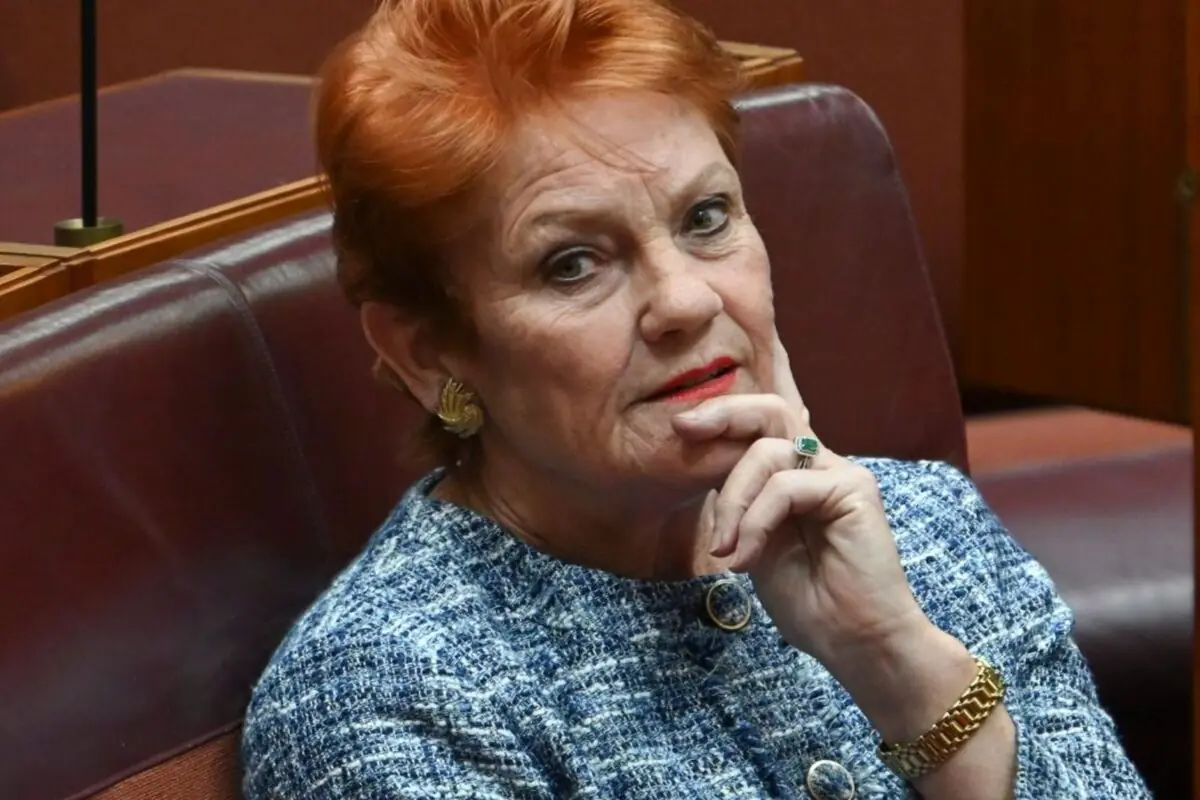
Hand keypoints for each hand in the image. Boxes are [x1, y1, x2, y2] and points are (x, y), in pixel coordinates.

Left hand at [671, 332, 928, 664]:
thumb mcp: (754, 545)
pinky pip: (786, 486)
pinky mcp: (853, 489)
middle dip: (722, 413)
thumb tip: (700, 468)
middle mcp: (819, 465)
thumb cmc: (809, 603)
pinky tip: (745, 558)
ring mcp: (839, 473)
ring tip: (724, 548)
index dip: (721, 416)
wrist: (855, 643)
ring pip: (767, 451)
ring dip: (732, 499)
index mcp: (795, 476)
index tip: (679, 425)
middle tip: (683, 427)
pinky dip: (755, 520)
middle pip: (770, 411)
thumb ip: (738, 505)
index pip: (760, 426)